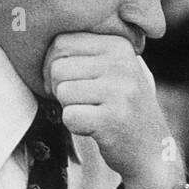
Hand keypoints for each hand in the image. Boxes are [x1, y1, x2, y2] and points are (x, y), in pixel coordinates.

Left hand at [44, 32, 177, 188]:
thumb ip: (84, 52)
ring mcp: (120, 91)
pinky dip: (75, 126)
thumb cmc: (121, 107)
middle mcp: (122, 64)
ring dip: (69, 107)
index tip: (68, 82)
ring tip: (93, 113)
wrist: (152, 150)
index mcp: (119, 45)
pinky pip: (69, 116)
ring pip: (62, 91)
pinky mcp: (112, 119)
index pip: (62, 42)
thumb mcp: (112, 69)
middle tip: (80, 102)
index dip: (52, 65)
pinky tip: (95, 127)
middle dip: (59, 88)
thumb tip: (36, 38)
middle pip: (58, 67)